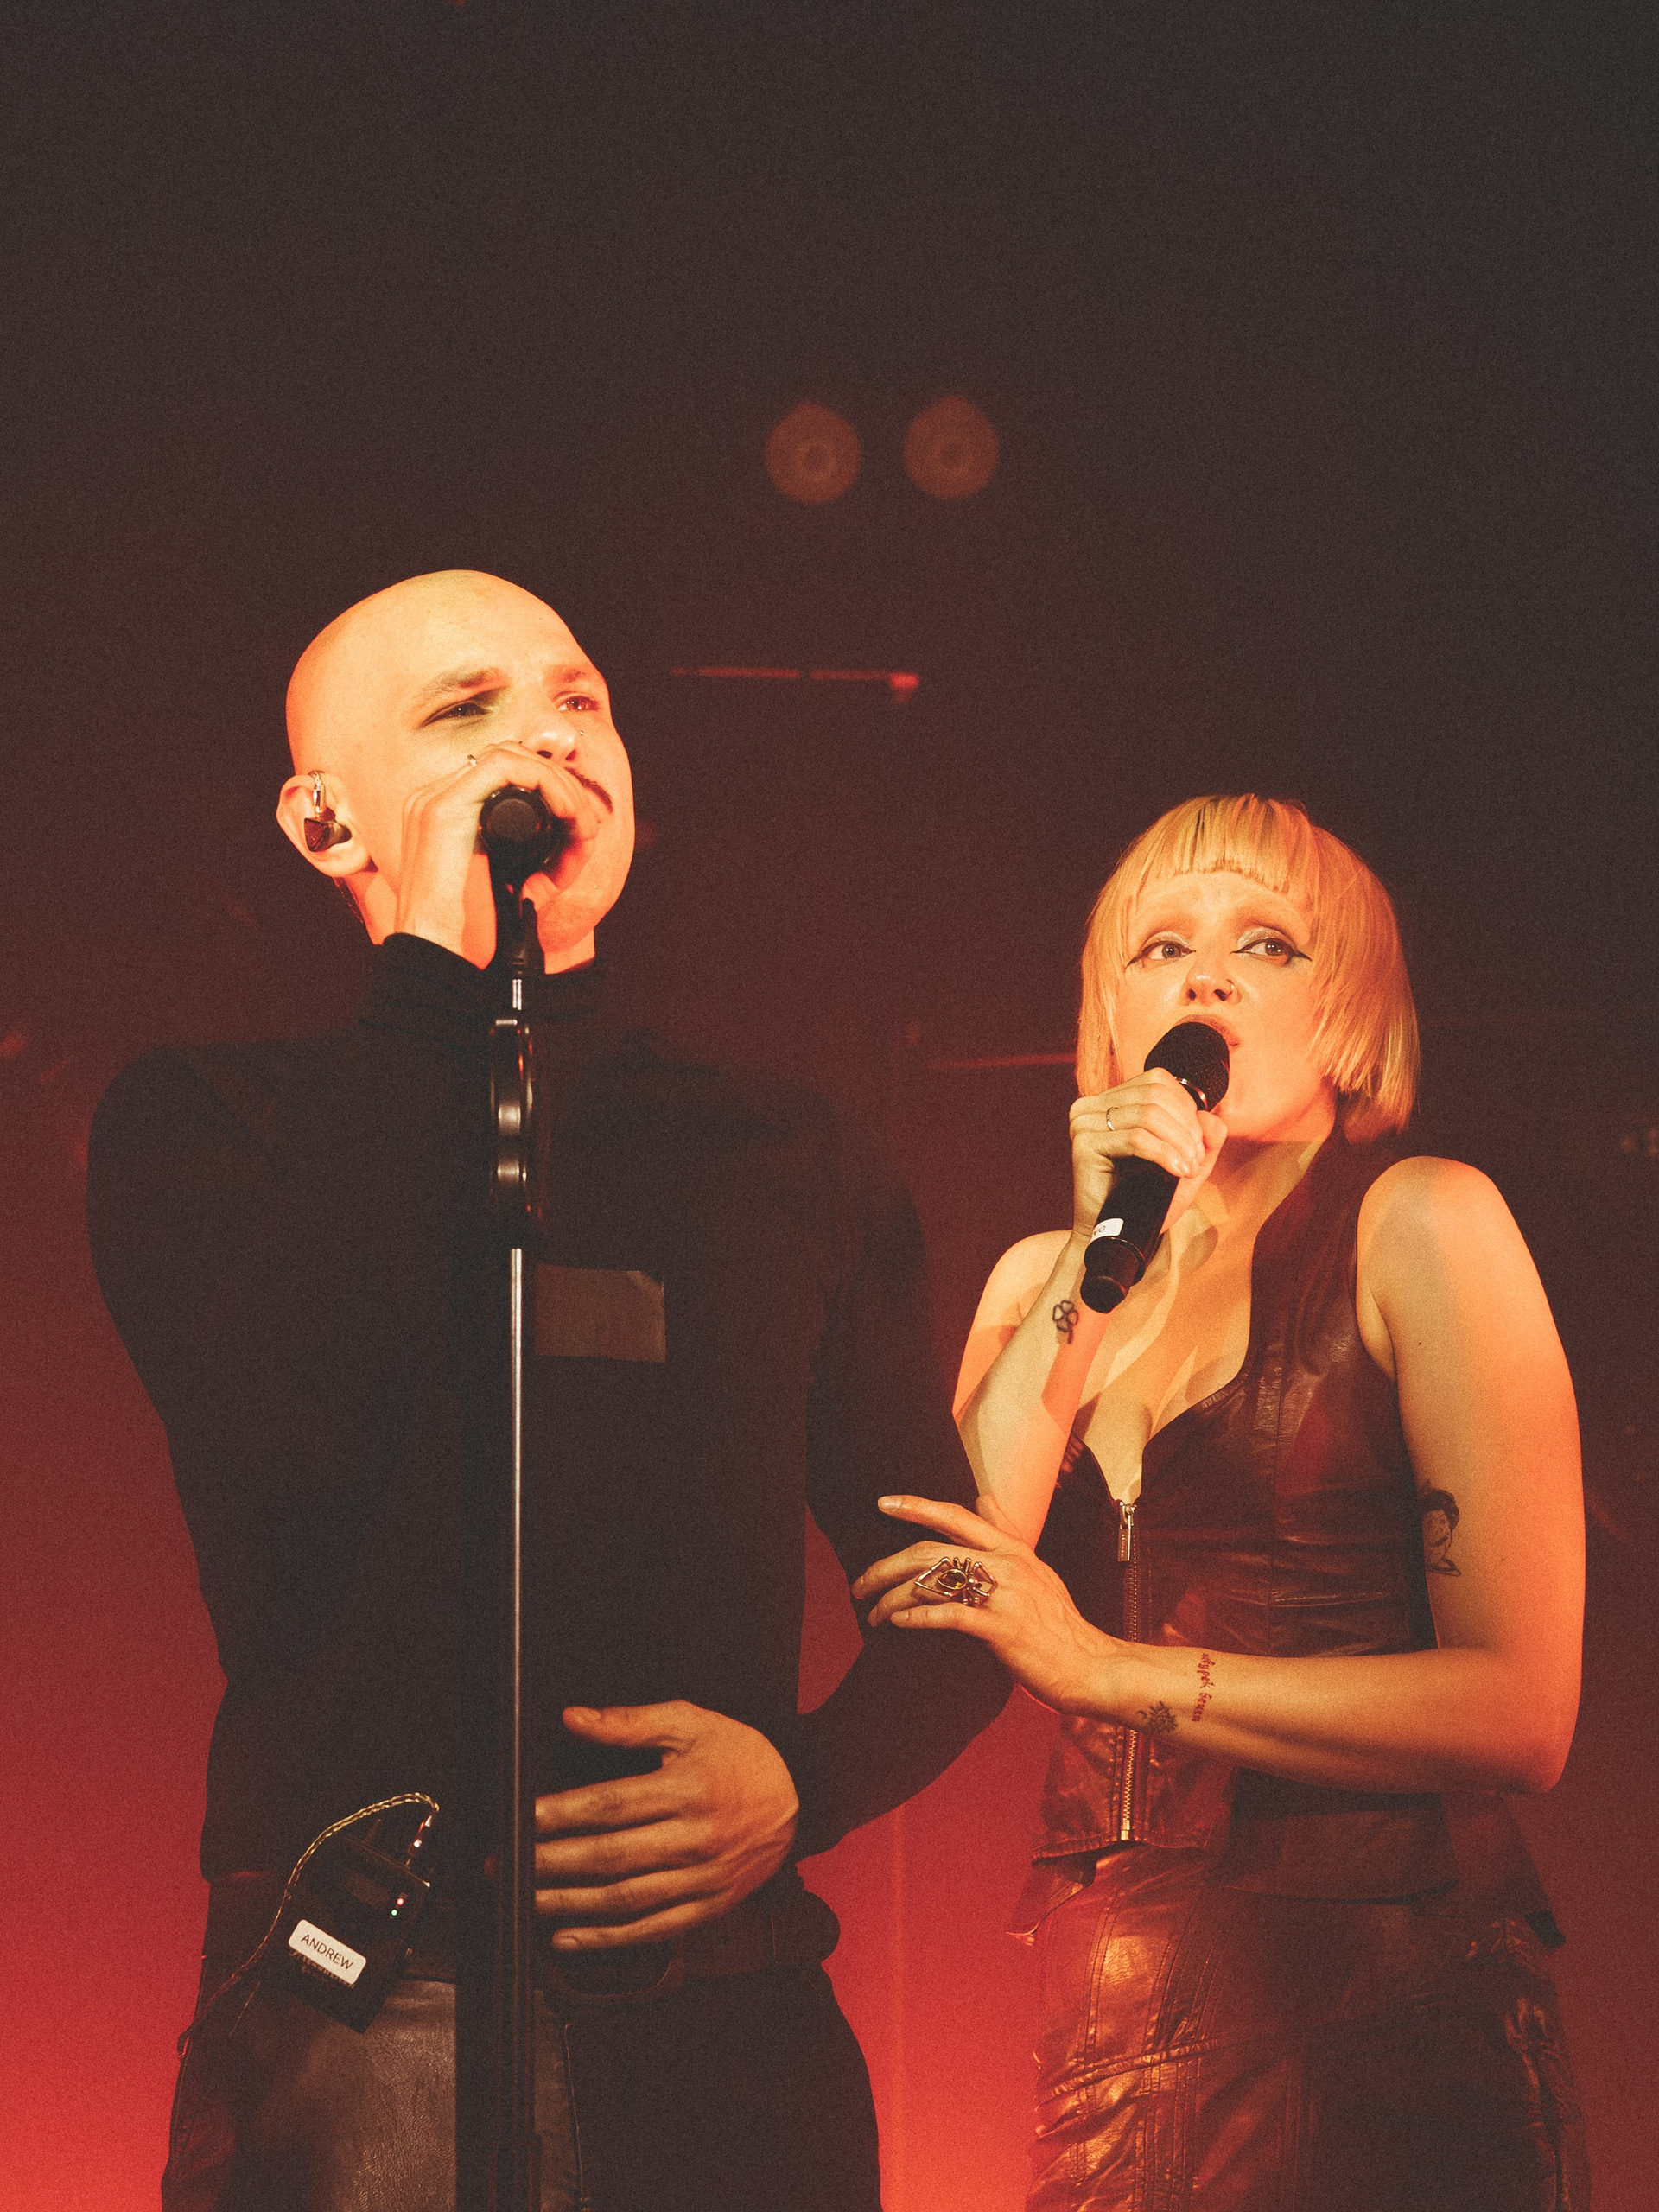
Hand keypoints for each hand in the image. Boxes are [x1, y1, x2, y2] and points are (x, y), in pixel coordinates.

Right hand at [393, 741, 616, 962]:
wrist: (439, 957)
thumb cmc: (471, 932)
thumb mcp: (515, 886)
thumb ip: (541, 861)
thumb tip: (580, 838)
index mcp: (447, 814)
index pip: (505, 775)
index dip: (550, 788)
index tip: (580, 824)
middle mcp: (434, 798)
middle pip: (511, 759)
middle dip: (561, 785)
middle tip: (587, 825)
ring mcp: (434, 799)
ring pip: (511, 756)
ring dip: (559, 783)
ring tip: (582, 823)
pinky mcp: (442, 808)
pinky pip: (504, 766)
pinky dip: (546, 782)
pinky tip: (567, 813)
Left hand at [531, 1702, 799, 1948]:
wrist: (798, 1798)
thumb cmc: (740, 1756)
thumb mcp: (690, 1722)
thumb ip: (629, 1722)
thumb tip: (574, 1718)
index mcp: (688, 1788)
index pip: (611, 1804)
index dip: (560, 1814)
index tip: (522, 1818)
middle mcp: (695, 1838)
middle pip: (609, 1856)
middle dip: (548, 1862)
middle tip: (504, 1863)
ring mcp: (702, 1879)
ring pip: (624, 1899)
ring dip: (567, 1904)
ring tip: (524, 1899)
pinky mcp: (707, 1908)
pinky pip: (650, 1931)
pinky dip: (606, 1940)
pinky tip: (568, 1937)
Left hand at [851, 1493, 1119, 1716]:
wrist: (1091, 1665)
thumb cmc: (1058, 1623)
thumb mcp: (1036, 1569)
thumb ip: (1005, 1536)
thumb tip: (982, 1499)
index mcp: (1012, 1549)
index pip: (956, 1515)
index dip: (916, 1506)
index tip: (883, 1503)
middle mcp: (1007, 1565)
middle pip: (931, 1551)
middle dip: (886, 1565)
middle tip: (858, 1583)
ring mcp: (1005, 1596)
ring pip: (934, 1583)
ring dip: (893, 1597)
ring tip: (872, 1613)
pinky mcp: (1003, 1629)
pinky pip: (950, 1616)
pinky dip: (918, 1617)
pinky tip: (898, 1623)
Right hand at [1069, 1071, 1226, 1241]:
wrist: (1121, 1234)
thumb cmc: (1149, 1197)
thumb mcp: (1186, 1161)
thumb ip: (1205, 1137)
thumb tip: (1208, 1116)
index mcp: (1111, 1100)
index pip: (1157, 1079)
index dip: (1185, 1107)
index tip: (1198, 1143)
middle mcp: (1092, 1105)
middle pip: (1155, 1094)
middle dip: (1186, 1127)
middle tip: (1196, 1159)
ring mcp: (1084, 1123)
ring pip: (1148, 1115)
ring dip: (1179, 1142)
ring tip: (1189, 1167)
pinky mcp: (1085, 1145)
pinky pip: (1136, 1139)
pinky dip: (1165, 1154)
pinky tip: (1178, 1171)